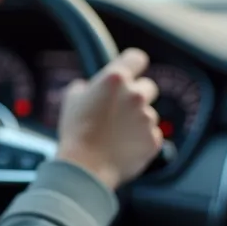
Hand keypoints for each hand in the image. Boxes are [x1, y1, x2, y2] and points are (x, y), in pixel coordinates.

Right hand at [54, 48, 163, 189]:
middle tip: (120, 110)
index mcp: (115, 79)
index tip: (131, 71)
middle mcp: (136, 95)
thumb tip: (89, 87)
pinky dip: (141, 140)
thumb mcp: (72, 99)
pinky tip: (124, 148)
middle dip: (137, 95)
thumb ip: (86, 87)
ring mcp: (147, 118)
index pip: (136, 58)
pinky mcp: (154, 140)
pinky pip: (152, 135)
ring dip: (137, 121)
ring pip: (148, 114)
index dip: (133, 64)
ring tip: (116, 135)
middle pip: (148, 87)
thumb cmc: (76, 132)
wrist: (85, 168)